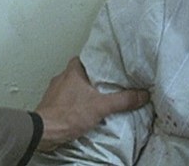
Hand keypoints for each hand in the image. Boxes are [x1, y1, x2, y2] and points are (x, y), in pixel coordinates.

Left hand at [33, 57, 148, 151]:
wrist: (45, 131)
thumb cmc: (69, 113)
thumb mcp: (101, 106)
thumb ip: (122, 100)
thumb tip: (143, 94)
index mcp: (73, 71)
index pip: (86, 58)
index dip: (97, 61)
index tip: (108, 65)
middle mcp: (62, 77)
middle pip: (79, 73)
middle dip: (91, 79)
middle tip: (106, 84)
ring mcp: (54, 91)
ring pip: (72, 86)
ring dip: (82, 92)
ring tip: (97, 98)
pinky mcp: (50, 104)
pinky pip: (65, 100)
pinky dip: (73, 103)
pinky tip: (82, 111)